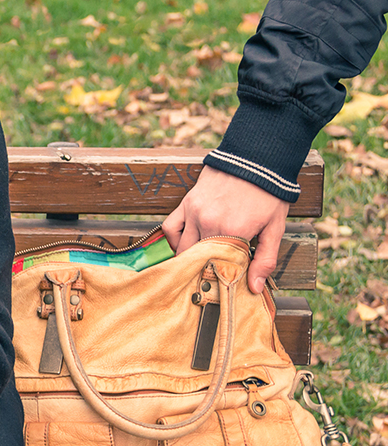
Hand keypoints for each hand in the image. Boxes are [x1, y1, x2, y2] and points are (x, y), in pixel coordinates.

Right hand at [161, 166, 289, 293]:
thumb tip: (252, 287)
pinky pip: (170, 227)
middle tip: (211, 278)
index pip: (220, 268)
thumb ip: (265, 259)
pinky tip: (185, 244)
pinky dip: (174, 240)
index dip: (222, 279)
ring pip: (182, 248)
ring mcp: (195, 213)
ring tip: (198, 264)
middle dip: (203, 272)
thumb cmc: (269, 195)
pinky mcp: (187, 203)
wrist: (256, 159)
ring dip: (188, 259)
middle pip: (197, 261)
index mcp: (233, 233)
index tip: (226, 285)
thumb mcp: (275, 228)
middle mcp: (209, 224)